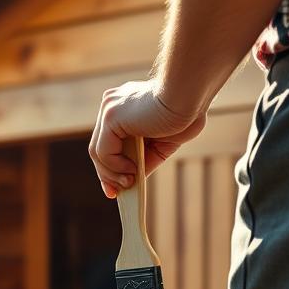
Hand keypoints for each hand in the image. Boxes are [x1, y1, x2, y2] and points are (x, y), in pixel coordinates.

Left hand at [88, 79, 205, 197]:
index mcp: (125, 107)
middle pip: (100, 147)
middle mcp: (113, 105)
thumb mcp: (164, 142)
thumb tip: (133, 179)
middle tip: (115, 193)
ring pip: (98, 152)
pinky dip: (115, 167)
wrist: (190, 95)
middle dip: (107, 174)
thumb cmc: (186, 112)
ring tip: (129, 184)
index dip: (111, 165)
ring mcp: (109, 109)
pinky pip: (104, 152)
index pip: (110, 141)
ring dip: (111, 174)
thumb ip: (146, 157)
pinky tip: (131, 171)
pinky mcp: (110, 117)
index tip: (115, 185)